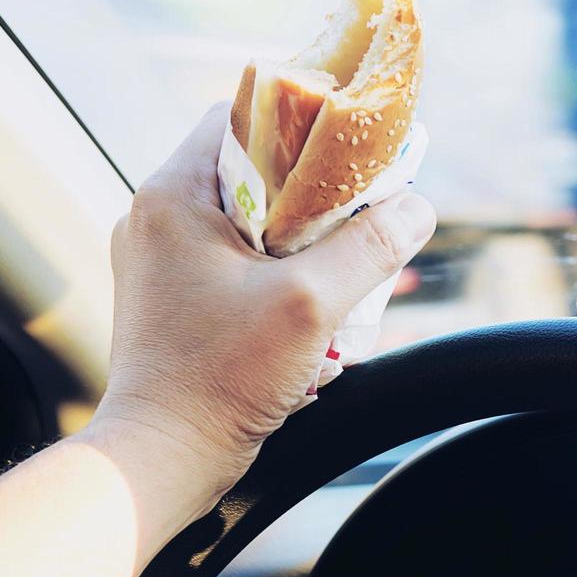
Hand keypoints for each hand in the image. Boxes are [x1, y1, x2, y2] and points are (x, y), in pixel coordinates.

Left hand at [86, 103, 434, 519]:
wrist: (161, 460)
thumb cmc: (218, 379)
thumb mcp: (311, 304)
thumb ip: (371, 247)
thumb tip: (418, 208)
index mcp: (173, 195)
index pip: (243, 117)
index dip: (303, 123)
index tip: (351, 151)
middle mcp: (158, 218)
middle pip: (255, 171)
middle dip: (316, 197)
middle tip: (361, 218)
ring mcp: (162, 261)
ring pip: (253, 223)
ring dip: (304, 245)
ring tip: (342, 274)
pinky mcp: (174, 300)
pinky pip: (240, 264)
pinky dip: (281, 278)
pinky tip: (314, 315)